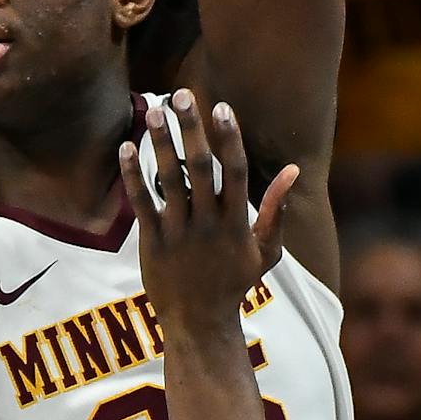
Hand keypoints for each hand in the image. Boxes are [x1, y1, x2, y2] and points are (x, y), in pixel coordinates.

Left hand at [118, 90, 297, 333]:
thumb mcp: (265, 251)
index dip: (229, 138)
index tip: (222, 107)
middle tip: (181, 95)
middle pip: (200, 168)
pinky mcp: (153, 243)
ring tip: (153, 110)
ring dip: (160, 143)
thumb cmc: (234, 284)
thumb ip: (276, 210)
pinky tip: (125, 147)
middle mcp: (209, 225)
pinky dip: (132, 175)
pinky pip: (141, 203)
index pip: (236, 172)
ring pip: (168, 181)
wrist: (199, 324)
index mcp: (237, 223)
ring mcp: (179, 234)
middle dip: (192, 129)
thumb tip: (294, 171)